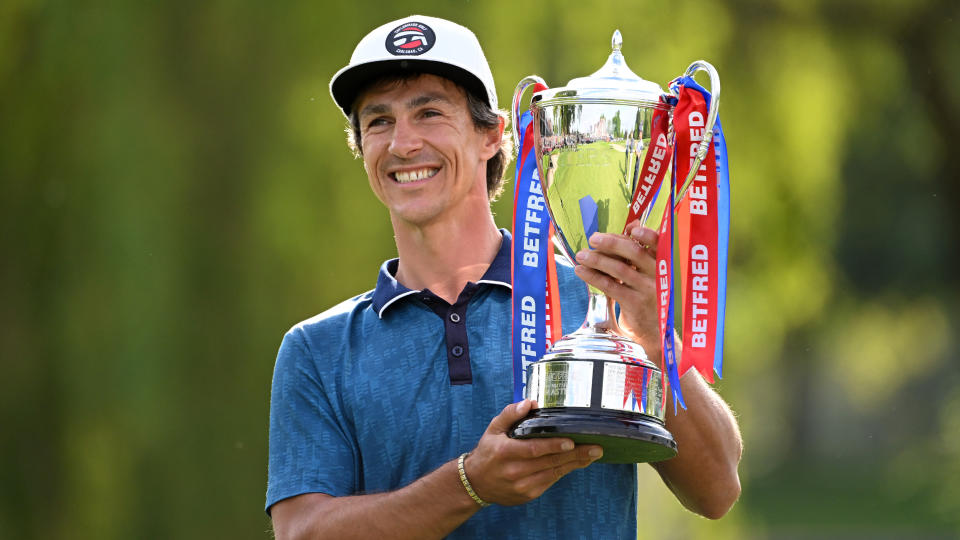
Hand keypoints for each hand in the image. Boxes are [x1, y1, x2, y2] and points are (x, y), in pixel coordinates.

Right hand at [465, 400, 602, 505]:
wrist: (476, 483)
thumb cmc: (488, 452)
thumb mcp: (493, 428)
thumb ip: (511, 414)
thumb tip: (530, 403)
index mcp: (505, 452)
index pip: (533, 449)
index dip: (553, 446)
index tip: (571, 441)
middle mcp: (514, 471)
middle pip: (549, 462)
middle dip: (575, 455)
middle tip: (595, 448)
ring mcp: (522, 485)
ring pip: (554, 473)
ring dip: (575, 464)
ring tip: (592, 455)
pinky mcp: (528, 494)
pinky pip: (550, 481)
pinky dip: (564, 471)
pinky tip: (577, 463)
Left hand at [573, 221, 659, 355]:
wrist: (654, 331)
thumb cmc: (648, 296)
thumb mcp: (649, 273)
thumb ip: (641, 252)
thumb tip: (633, 224)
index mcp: (664, 264)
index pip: (657, 244)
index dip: (645, 234)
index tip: (632, 228)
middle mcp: (659, 276)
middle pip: (635, 253)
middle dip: (613, 243)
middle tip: (594, 239)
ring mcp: (648, 290)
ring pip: (619, 269)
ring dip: (597, 260)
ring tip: (581, 255)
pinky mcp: (635, 304)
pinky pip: (610, 286)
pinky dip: (593, 276)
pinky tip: (581, 271)